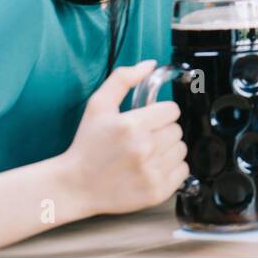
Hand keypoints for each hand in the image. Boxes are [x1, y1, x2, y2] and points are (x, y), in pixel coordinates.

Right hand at [59, 61, 188, 217]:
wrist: (75, 186)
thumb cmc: (87, 145)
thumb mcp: (98, 105)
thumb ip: (123, 79)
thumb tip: (150, 64)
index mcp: (132, 125)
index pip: (172, 110)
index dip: (159, 113)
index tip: (147, 120)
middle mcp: (145, 149)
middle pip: (177, 130)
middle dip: (162, 131)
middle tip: (142, 138)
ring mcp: (152, 172)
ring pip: (181, 150)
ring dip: (167, 149)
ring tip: (145, 154)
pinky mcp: (156, 192)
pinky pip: (183, 171)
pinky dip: (172, 169)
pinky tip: (151, 168)